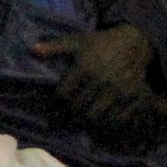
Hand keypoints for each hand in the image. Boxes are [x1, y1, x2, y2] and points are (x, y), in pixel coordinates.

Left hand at [34, 24, 166, 140]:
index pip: (64, 94)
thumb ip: (54, 47)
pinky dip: (109, 124)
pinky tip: (103, 122)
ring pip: (98, 117)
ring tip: (83, 120)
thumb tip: (32, 51)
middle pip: (79, 108)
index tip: (57, 104)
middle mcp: (102, 81)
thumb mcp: (77, 41)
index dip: (58, 101)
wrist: (134, 42)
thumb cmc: (101, 43)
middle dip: (71, 114)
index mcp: (85, 67)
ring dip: (88, 122)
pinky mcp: (134, 97)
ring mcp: (119, 91)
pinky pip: (119, 119)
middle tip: (68, 116)